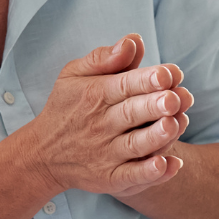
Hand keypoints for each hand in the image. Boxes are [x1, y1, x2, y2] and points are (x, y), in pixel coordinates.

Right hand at [15, 34, 194, 197]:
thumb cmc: (67, 107)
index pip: (124, 84)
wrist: (42, 154)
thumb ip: (104, 57)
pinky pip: (131, 177)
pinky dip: (149, 173)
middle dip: (155, 105)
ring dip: (156, 137)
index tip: (169, 73)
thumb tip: (134, 41)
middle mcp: (100, 124)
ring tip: (174, 125)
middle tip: (176, 98)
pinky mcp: (109, 178)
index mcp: (95, 95)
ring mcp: (105, 154)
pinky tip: (169, 164)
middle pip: (132, 113)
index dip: (147, 79)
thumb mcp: (74, 75)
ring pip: (134, 145)